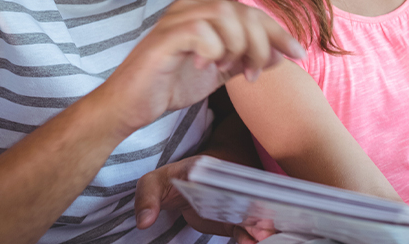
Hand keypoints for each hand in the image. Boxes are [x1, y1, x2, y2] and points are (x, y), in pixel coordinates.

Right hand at [97, 0, 304, 133]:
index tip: (298, 53)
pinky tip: (204, 67)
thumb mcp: (219, 71)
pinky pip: (202, 32)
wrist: (133, 106)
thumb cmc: (172, 85)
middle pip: (243, 12)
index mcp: (206, 11)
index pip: (251, 13)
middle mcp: (192, 7)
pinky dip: (213, 51)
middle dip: (260, 44)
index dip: (278, 32)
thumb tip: (279, 54)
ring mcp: (176, 18)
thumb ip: (246, 59)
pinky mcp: (164, 36)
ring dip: (238, 47)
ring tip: (229, 71)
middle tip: (254, 73)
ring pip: (225, 17)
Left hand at [135, 156, 276, 240]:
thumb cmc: (169, 180)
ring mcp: (231, 203)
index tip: (251, 206)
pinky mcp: (230, 220)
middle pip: (247, 198)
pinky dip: (249, 236)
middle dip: (258, 214)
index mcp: (211, 171)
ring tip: (262, 238)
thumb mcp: (153, 183)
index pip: (231, 180)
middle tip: (264, 230)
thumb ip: (147, 198)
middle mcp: (227, 184)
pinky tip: (252, 242)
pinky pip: (242, 228)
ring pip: (250, 215)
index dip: (242, 193)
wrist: (184, 184)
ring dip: (259, 227)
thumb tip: (144, 221)